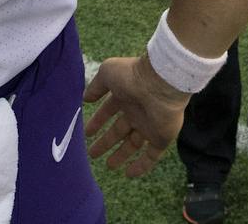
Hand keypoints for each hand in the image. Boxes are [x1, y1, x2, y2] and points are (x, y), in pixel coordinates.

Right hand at [83, 53, 189, 177]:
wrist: (161, 83)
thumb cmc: (133, 76)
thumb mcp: (107, 73)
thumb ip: (96, 86)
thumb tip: (85, 98)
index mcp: (125, 96)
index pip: (109, 111)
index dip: (97, 122)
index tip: (87, 133)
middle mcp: (137, 111)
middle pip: (119, 130)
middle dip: (106, 142)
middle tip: (92, 154)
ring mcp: (150, 126)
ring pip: (133, 144)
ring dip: (120, 155)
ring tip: (108, 166)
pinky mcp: (161, 138)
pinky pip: (150, 156)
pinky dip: (140, 166)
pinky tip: (129, 174)